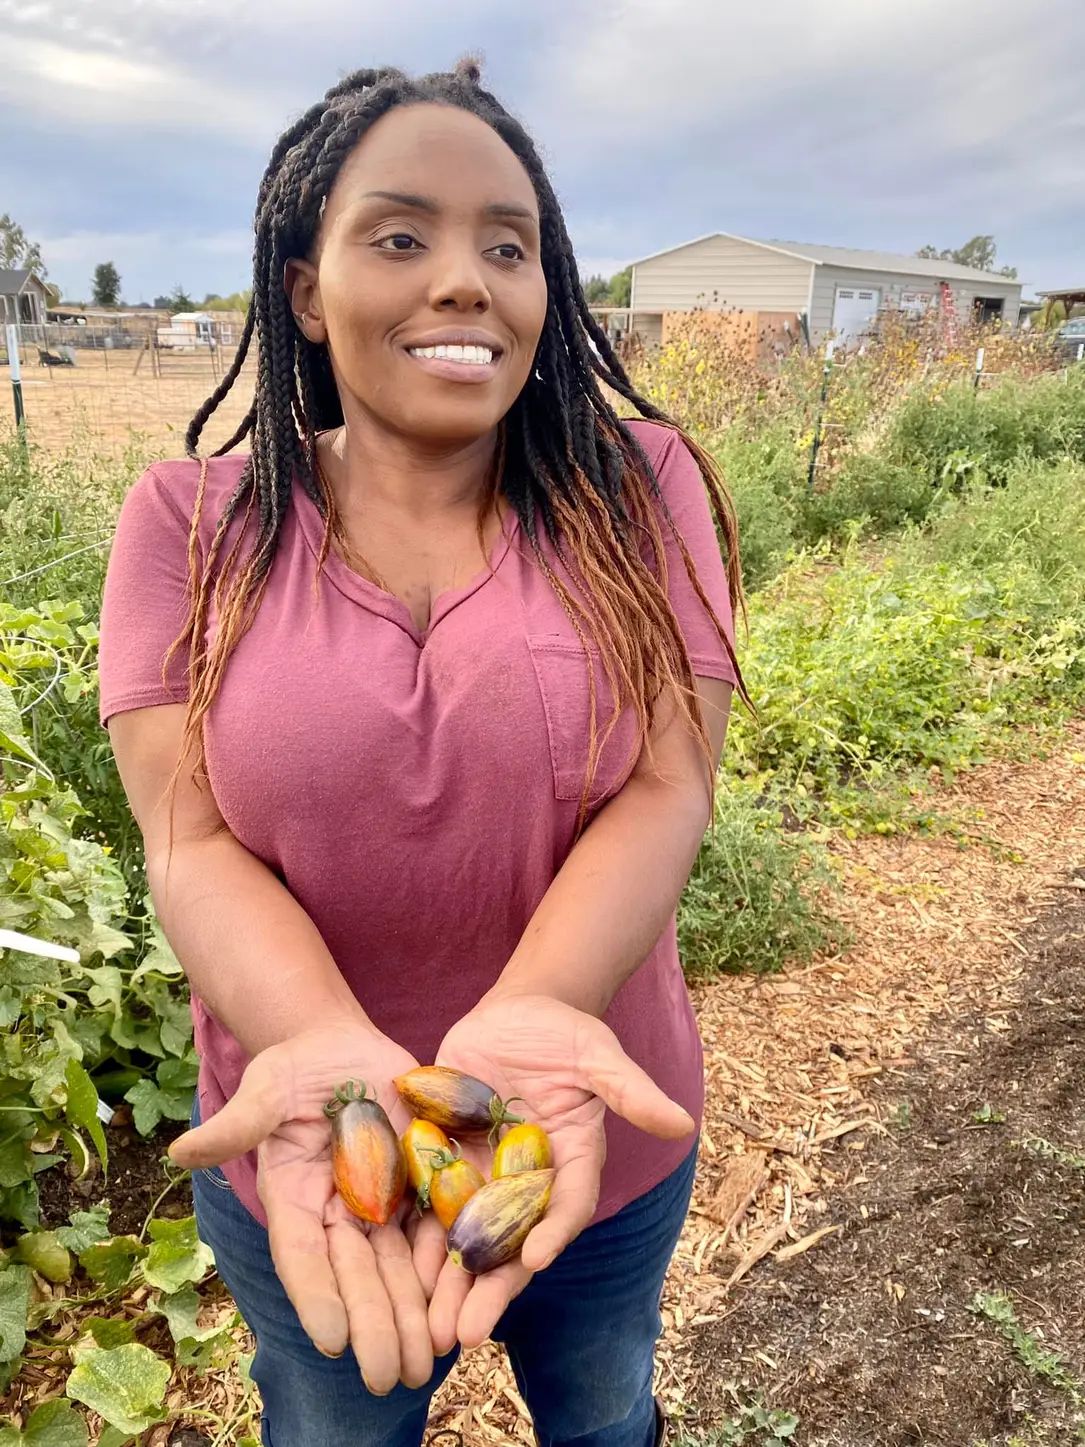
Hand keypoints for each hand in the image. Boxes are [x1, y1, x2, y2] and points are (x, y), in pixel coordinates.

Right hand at [168, 1019, 434, 1394]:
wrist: (342, 1049)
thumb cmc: (294, 1069)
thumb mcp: (265, 1090)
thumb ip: (237, 1125)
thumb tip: (179, 1153)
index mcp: (294, 1199)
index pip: (303, 1256)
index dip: (317, 1298)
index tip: (332, 1341)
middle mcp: (337, 1213)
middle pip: (356, 1277)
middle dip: (374, 1326)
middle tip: (387, 1377)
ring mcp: (381, 1203)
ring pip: (398, 1268)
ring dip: (412, 1316)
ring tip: (425, 1362)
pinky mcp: (420, 1185)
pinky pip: (435, 1231)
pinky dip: (447, 1269)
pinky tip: (462, 1304)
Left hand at [418, 993, 694, 1350]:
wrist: (517, 1013)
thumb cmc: (565, 1032)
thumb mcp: (598, 1055)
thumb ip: (631, 1091)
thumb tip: (682, 1122)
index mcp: (573, 1160)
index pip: (566, 1203)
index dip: (553, 1230)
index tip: (535, 1258)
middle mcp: (529, 1180)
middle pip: (511, 1241)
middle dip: (490, 1288)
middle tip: (467, 1333)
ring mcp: (486, 1174)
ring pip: (467, 1237)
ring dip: (449, 1283)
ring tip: (430, 1330)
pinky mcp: (447, 1159)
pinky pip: (430, 1205)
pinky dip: (417, 1240)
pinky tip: (398, 1276)